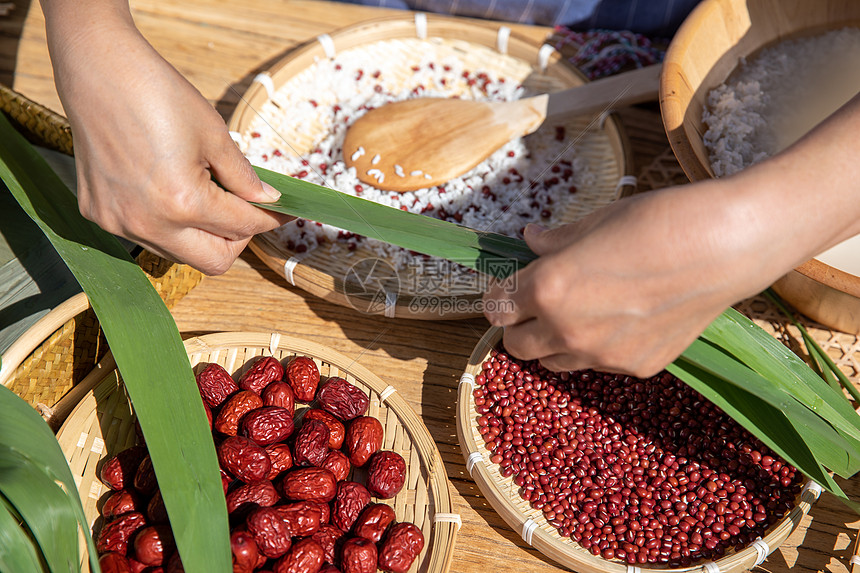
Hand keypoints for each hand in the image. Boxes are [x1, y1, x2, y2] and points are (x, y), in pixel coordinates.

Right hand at [43, 3, 289, 273]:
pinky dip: (167, 224)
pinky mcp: (98, 215)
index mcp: (183, 203)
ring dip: (201, 234)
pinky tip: (167, 189)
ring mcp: (118, 223)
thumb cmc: (158, 94)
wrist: (98, 70)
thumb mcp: (214, 134)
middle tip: (244, 211)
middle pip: (213, 261)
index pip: (243, 227)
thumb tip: (268, 200)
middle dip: (236, 239)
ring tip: (204, 194)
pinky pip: (146, 236)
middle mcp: (148, 223)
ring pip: (178, 253)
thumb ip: (244, 178)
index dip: (269, 219)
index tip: (280, 212)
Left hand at [483, 91, 859, 376]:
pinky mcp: (636, 368)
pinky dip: (598, 347)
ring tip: (579, 313)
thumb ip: (556, 240)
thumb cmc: (657, 221)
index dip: (498, 297)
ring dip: (553, 342)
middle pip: (517, 347)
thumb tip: (531, 240)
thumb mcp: (597, 221)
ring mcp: (603, 356)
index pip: (498, 308)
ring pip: (555, 362)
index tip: (505, 290)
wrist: (724, 247)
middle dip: (519, 326)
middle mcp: (567, 330)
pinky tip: (624, 319)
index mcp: (548, 288)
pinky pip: (600, 364)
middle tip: (536, 304)